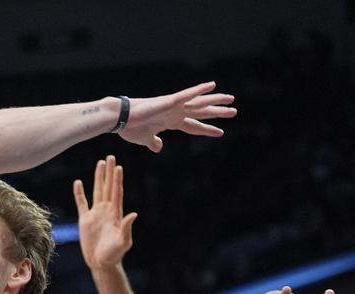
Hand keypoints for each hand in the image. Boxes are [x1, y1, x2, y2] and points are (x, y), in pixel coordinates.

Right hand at [74, 155, 137, 271]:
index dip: (117, 180)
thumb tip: (133, 214)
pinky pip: (82, 203)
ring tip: (99, 164)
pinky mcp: (85, 220)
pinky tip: (78, 183)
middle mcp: (106, 210)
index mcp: (116, 214)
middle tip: (110, 157)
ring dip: (98, 178)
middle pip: (107, 187)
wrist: (101, 262)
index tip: (118, 167)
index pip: (116, 192)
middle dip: (108, 173)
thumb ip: (126, 228)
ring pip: (96, 191)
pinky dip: (79, 193)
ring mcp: (96, 214)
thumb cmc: (114, 254)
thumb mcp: (123, 242)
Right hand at [121, 82, 236, 151]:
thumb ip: (154, 143)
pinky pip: (187, 94)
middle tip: (234, 112)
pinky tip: (212, 86)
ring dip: (215, 101)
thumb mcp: (146, 140)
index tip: (220, 132)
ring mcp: (173, 106)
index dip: (206, 129)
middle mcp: (175, 112)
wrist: (120, 120)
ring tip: (231, 100)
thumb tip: (159, 148)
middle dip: (217, 113)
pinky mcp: (168, 102)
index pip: (193, 126)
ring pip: (199, 103)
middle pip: (201, 113)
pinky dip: (199, 90)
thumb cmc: (130, 129)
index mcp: (170, 122)